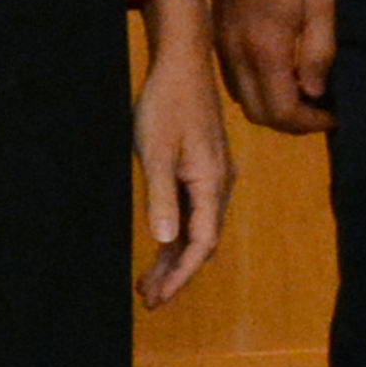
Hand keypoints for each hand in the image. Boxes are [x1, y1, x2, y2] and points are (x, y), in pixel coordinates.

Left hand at [136, 10, 234, 306]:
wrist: (180, 66)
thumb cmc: (165, 105)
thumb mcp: (155, 152)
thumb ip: (161, 198)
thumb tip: (166, 241)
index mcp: (211, 183)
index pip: (202, 242)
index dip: (182, 274)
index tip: (160, 297)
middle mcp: (218, 186)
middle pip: (202, 242)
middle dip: (176, 274)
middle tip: (149, 300)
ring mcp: (211, 178)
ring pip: (196, 229)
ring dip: (174, 257)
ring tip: (147, 283)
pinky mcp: (201, 170)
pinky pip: (192, 212)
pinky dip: (175, 234)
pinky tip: (160, 246)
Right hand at [213, 0, 336, 138]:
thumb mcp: (323, 1)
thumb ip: (319, 51)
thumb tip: (315, 93)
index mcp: (265, 49)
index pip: (281, 111)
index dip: (310, 123)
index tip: (334, 115)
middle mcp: (236, 54)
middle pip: (258, 113)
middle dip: (291, 121)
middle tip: (320, 109)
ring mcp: (222, 44)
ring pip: (243, 98)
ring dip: (271, 105)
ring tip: (302, 92)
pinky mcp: (218, 32)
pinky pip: (233, 77)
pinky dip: (256, 86)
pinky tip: (279, 71)